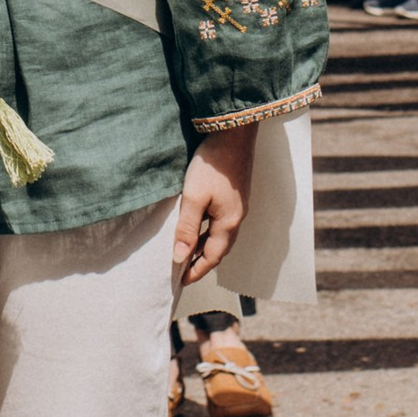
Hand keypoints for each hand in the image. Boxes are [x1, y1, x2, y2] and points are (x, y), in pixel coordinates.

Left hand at [173, 123, 254, 289]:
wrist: (234, 134)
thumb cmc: (213, 165)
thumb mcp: (194, 197)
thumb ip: (187, 228)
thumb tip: (180, 258)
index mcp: (228, 223)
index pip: (212, 257)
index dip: (197, 271)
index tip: (181, 282)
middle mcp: (237, 218)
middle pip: (219, 249)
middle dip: (202, 262)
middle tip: (183, 271)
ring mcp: (237, 206)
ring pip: (220, 236)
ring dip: (205, 247)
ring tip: (187, 253)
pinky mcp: (235, 195)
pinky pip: (221, 222)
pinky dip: (208, 231)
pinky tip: (198, 226)